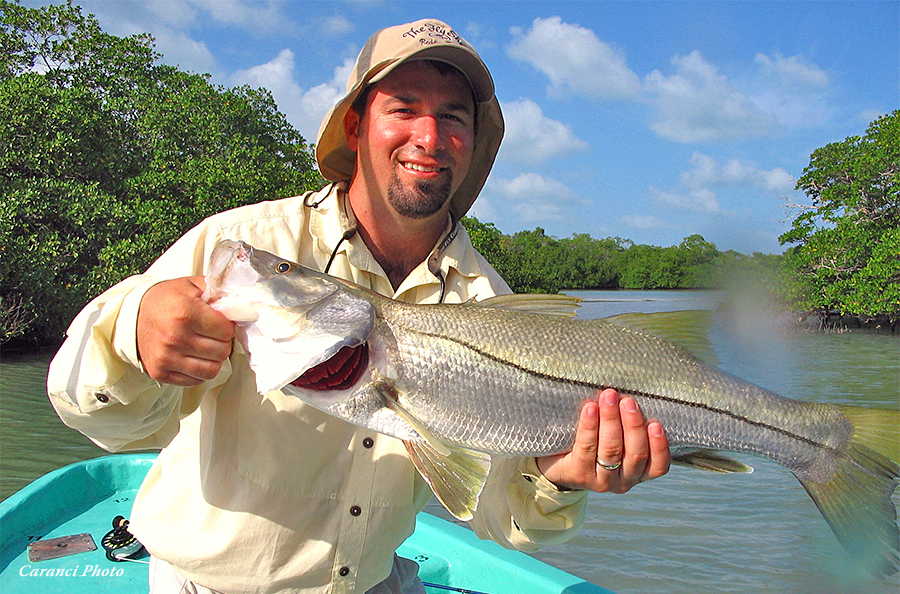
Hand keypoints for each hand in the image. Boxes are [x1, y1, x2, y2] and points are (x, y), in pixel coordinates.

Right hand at [136, 276, 234, 385]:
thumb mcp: (191, 285)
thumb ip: (217, 291)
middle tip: (212, 335)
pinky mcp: (160, 373)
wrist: (132, 316)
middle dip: (222, 342)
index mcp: (185, 312)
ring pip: (212, 369)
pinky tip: (193, 357)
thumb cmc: (166, 300)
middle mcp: (175, 337)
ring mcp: (166, 357)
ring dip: (213, 359)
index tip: (219, 322)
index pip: (226, 330)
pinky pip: (196, 380)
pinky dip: (199, 371)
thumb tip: (240, 303)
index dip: (227, 325)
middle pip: (222, 351)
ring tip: (205, 347)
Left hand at [536, 389, 669, 492]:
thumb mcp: (618, 440)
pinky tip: (590, 408)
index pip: (658, 466)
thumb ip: (628, 426)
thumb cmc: (595, 445)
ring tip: (609, 398)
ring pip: (611, 450)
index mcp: (639, 472)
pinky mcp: (580, 474)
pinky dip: (590, 426)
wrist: (560, 464)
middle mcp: (624, 480)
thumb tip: (632, 394)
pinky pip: (586, 447)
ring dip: (611, 421)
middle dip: (633, 425)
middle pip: (635, 454)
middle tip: (628, 401)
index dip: (659, 446)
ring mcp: (602, 480)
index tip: (655, 424)